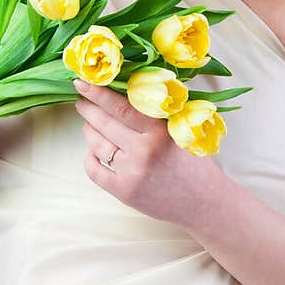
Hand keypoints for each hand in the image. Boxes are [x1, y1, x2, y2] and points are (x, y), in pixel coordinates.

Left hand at [72, 78, 219, 228]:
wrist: (204, 203)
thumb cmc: (193, 163)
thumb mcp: (180, 131)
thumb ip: (155, 113)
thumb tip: (123, 89)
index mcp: (160, 131)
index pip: (121, 106)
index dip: (98, 93)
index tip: (82, 82)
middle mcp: (144, 150)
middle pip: (104, 123)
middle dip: (87, 109)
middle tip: (80, 100)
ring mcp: (131, 172)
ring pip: (96, 144)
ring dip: (88, 131)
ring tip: (89, 124)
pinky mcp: (123, 191)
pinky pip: (93, 169)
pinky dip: (89, 157)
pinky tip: (93, 151)